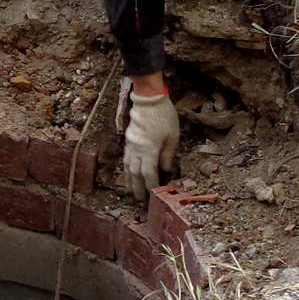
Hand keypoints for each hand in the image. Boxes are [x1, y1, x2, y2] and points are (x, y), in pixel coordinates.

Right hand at [119, 78, 180, 201]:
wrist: (148, 99)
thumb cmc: (164, 116)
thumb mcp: (172, 136)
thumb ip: (168, 155)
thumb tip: (166, 170)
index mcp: (149, 149)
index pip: (148, 173)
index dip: (150, 185)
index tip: (153, 195)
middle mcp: (137, 149)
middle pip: (135, 173)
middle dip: (137, 187)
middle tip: (139, 200)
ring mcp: (130, 144)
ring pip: (127, 166)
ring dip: (129, 180)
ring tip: (130, 191)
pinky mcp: (128, 139)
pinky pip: (125, 157)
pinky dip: (126, 168)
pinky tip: (128, 172)